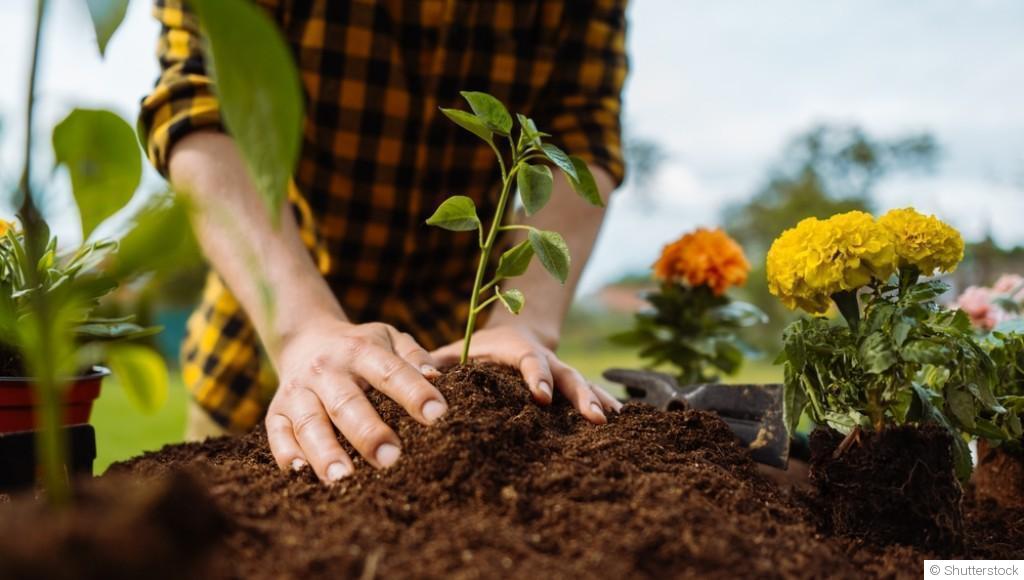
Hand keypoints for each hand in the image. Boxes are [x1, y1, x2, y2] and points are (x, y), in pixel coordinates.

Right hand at [265, 319, 446, 482]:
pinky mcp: (276, 413)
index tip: (438, 415)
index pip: (390, 371)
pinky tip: (302, 475)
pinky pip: (277, 436)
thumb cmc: (361, 349)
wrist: (307, 341)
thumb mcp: (388, 339)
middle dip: (368, 432)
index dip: (414, 392)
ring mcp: (298, 392)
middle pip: (346, 403)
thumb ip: (413, 355)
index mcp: (360, 351)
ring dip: (326, 452)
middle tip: (391, 458)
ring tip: (343, 479)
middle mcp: (326, 371)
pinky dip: (288, 455)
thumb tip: (436, 377)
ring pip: (310, 423)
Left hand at [431, 324, 621, 423]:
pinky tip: (623, 422)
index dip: (536, 376)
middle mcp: (544, 358)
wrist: (512, 331)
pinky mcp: (568, 385)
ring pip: (582, 383)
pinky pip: (588, 392)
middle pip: (566, 374)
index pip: (528, 360)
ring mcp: (560, 371)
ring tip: (612, 420)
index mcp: (515, 348)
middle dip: (580, 394)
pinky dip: (604, 402)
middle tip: (594, 416)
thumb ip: (437, 363)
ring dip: (597, 399)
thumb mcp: (457, 350)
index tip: (540, 396)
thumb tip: (422, 379)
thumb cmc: (476, 348)